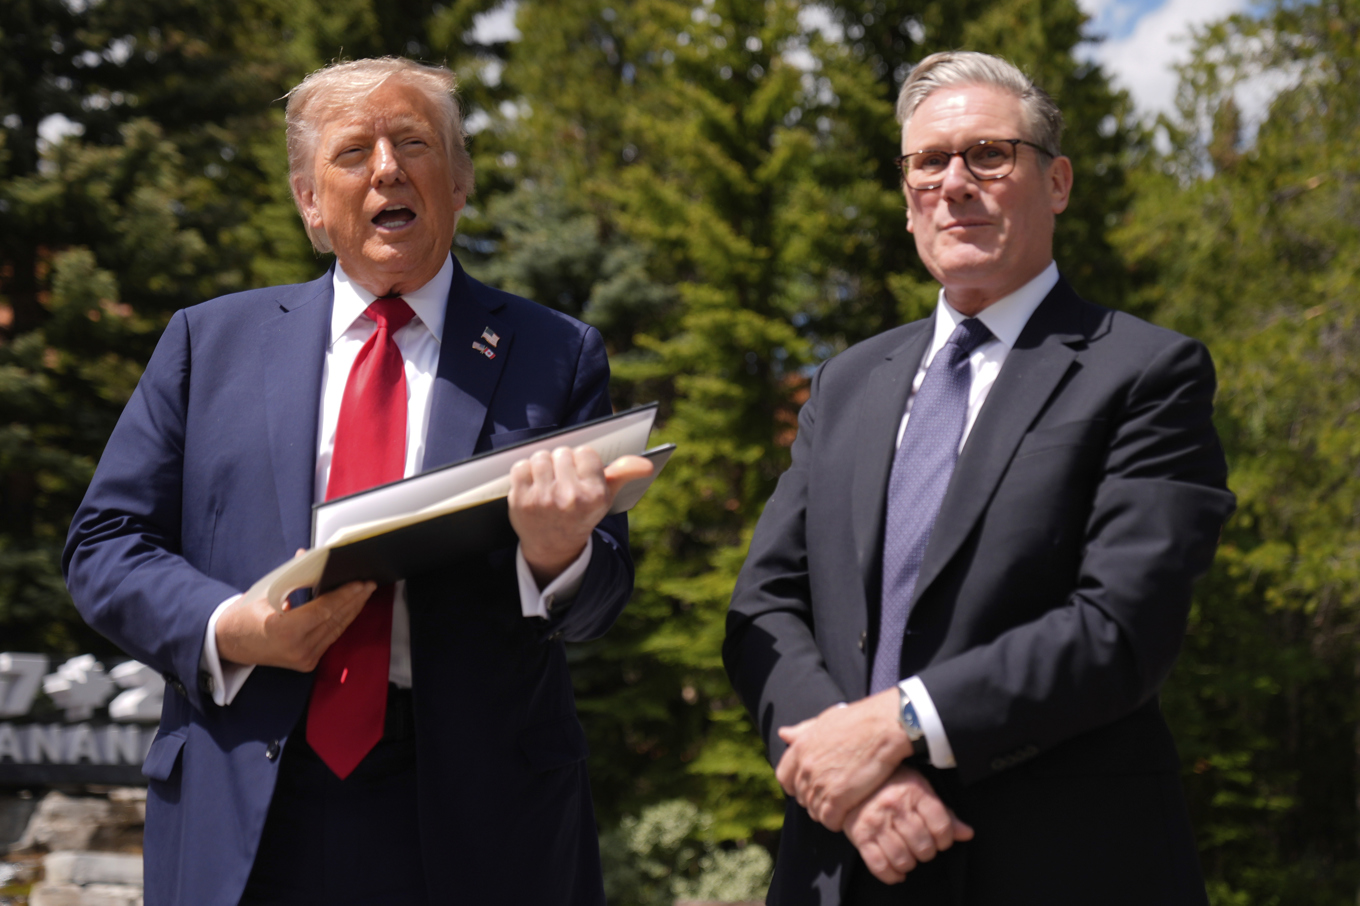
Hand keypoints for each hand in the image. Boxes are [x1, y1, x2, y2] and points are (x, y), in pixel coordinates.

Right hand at [216, 568, 375, 670]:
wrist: (229, 643)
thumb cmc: (245, 615)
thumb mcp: (267, 591)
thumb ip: (294, 576)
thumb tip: (312, 557)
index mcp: (284, 630)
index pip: (324, 610)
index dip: (345, 595)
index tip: (360, 582)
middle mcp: (297, 648)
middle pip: (335, 620)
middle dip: (354, 600)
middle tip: (368, 584)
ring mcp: (303, 659)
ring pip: (336, 630)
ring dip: (352, 611)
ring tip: (364, 594)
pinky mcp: (307, 662)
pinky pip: (330, 638)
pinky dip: (340, 621)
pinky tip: (350, 608)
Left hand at [509, 446, 652, 586]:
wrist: (554, 546)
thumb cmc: (582, 513)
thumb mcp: (607, 497)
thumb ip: (624, 473)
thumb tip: (647, 463)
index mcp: (594, 495)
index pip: (586, 452)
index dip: (582, 460)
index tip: (581, 473)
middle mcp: (570, 498)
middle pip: (563, 452)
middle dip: (562, 461)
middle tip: (563, 478)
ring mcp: (543, 499)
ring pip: (541, 457)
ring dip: (543, 464)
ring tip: (548, 479)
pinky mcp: (521, 500)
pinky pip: (520, 466)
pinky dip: (525, 471)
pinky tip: (533, 483)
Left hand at [775, 688, 914, 831]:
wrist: (882, 727)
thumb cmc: (858, 720)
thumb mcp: (825, 720)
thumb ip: (803, 731)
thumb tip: (783, 733)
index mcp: (800, 748)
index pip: (784, 778)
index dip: (795, 785)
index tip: (810, 786)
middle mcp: (806, 767)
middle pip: (801, 797)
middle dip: (815, 799)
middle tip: (834, 796)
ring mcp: (820, 783)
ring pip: (815, 811)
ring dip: (827, 812)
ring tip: (844, 805)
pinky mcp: (838, 798)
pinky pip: (829, 820)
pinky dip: (837, 821)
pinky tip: (848, 814)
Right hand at [844, 766, 974, 883]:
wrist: (856, 781)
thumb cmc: (893, 785)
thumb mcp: (921, 789)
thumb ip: (944, 813)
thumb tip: (966, 833)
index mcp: (914, 791)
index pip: (942, 826)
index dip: (945, 839)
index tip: (941, 840)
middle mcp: (894, 805)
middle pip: (923, 846)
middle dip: (927, 852)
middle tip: (922, 846)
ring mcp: (875, 821)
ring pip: (903, 859)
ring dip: (909, 864)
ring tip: (908, 855)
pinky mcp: (860, 835)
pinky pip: (879, 865)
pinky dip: (891, 874)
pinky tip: (896, 870)